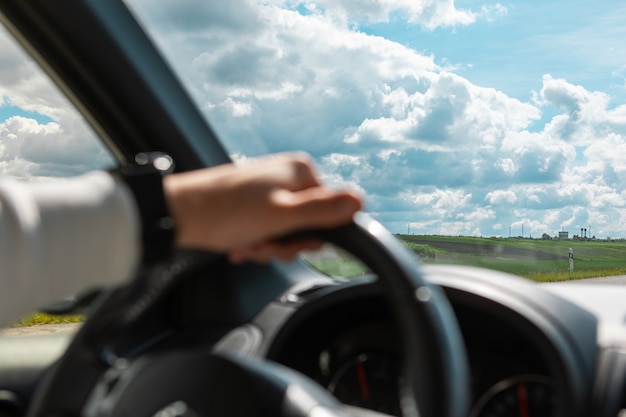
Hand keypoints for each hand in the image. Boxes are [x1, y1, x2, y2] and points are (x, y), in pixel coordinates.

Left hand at [163, 153, 361, 262]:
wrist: (176, 214)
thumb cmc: (225, 213)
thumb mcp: (281, 216)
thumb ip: (322, 210)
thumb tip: (361, 201)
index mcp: (300, 171)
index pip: (329, 212)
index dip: (309, 236)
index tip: (285, 242)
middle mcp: (286, 175)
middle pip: (306, 223)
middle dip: (284, 243)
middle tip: (262, 245)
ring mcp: (267, 187)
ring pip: (284, 229)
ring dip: (266, 245)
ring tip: (246, 244)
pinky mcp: (251, 200)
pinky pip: (266, 227)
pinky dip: (254, 240)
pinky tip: (238, 244)